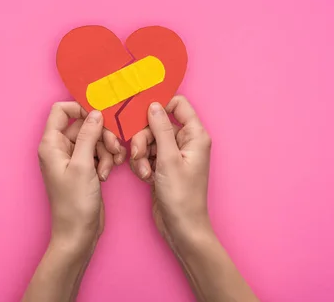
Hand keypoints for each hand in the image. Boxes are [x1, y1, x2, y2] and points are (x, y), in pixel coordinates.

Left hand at [38, 102, 125, 251]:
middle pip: (83, 125)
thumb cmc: (74, 203)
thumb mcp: (83, 165)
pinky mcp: (84, 169)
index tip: (100, 117)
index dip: (81, 109)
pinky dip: (106, 159)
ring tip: (111, 165)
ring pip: (94, 139)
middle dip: (101, 134)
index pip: (61, 110)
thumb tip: (96, 112)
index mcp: (51, 144)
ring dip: (106, 149)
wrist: (78, 234)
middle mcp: (60, 148)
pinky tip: (108, 173)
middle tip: (113, 147)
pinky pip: (97, 153)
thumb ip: (89, 135)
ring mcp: (72, 159)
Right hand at [129, 96, 258, 301]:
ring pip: (150, 140)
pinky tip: (146, 178)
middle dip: (144, 138)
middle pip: (158, 124)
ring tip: (144, 171)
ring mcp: (175, 154)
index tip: (141, 115)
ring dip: (141, 154)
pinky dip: (143, 164)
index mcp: (195, 135)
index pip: (178, 105)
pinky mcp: (165, 166)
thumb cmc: (181, 196)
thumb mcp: (168, 159)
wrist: (181, 227)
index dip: (159, 107)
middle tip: (138, 153)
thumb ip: (160, 129)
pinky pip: (148, 155)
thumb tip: (153, 105)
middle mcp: (187, 142)